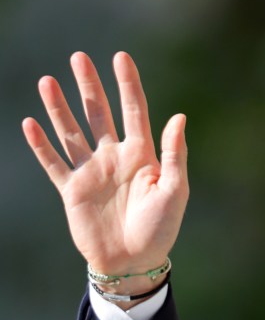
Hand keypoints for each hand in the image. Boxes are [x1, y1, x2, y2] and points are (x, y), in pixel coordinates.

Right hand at [22, 51, 188, 291]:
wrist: (133, 262)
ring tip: (48, 80)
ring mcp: (92, 172)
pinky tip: (31, 123)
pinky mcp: (72, 190)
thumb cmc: (161, 229)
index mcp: (143, 156)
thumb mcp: (175, 191)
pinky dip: (41, 144)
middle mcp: (115, 158)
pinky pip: (53, 163)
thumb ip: (175, 154)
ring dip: (59, 107)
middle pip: (99, 114)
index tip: (120, 57)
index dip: (128, 84)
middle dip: (89, 86)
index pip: (135, 111)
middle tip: (78, 58)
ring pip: (72, 131)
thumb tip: (179, 116)